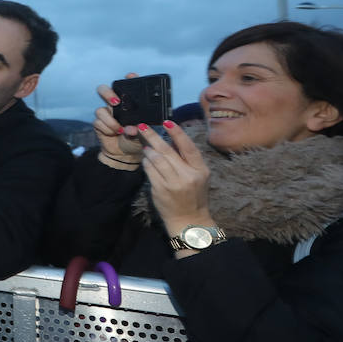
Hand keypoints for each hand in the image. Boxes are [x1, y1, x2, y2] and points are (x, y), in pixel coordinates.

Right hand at [93, 75, 144, 167]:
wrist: (126, 154)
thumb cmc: (138, 139)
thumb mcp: (145, 133)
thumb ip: (140, 129)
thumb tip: (132, 128)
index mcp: (129, 103)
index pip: (127, 86)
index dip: (128, 79)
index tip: (130, 76)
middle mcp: (115, 105)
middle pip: (104, 90)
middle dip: (108, 94)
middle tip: (116, 102)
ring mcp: (106, 114)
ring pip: (99, 109)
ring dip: (110, 119)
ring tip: (119, 128)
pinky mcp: (99, 125)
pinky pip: (98, 123)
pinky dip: (107, 129)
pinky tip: (115, 133)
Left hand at [138, 121, 213, 238]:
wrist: (188, 219)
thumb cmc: (193, 195)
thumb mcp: (198, 177)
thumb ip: (187, 160)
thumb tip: (170, 140)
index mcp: (200, 170)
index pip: (188, 147)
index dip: (177, 133)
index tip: (167, 121)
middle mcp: (188, 175)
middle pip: (167, 151)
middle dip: (153, 137)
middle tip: (142, 127)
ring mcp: (173, 183)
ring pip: (156, 159)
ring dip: (148, 150)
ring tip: (146, 146)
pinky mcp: (160, 189)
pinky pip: (150, 170)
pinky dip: (146, 162)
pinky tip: (145, 160)